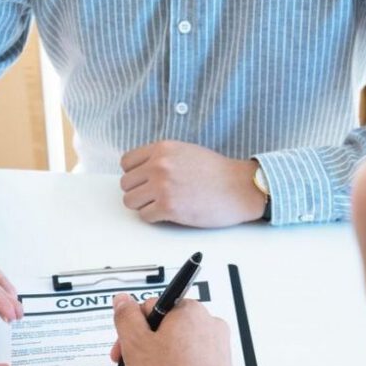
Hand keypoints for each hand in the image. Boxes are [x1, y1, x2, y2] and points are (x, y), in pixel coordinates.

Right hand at [109, 294, 239, 365]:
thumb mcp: (135, 345)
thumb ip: (126, 317)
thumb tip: (123, 300)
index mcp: (190, 312)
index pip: (151, 308)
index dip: (131, 330)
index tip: (122, 348)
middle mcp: (208, 326)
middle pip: (162, 333)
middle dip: (140, 355)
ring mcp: (217, 350)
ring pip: (173, 355)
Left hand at [119, 140, 265, 227]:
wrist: (239, 187)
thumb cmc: (218, 172)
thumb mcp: (185, 151)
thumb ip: (162, 158)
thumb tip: (142, 172)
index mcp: (162, 149)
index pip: (126, 162)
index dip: (135, 174)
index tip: (144, 181)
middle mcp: (159, 165)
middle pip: (126, 184)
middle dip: (138, 191)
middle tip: (154, 196)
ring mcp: (162, 187)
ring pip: (130, 201)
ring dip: (143, 206)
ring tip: (161, 205)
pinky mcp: (169, 208)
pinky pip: (145, 216)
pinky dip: (155, 217)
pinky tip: (170, 213)